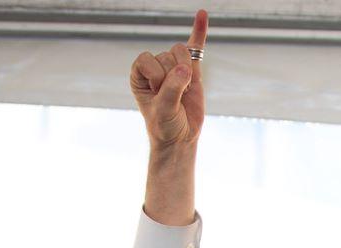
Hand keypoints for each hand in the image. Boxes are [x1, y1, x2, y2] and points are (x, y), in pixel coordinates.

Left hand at [130, 10, 207, 150]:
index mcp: (139, 73)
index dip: (155, 76)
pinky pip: (195, 45)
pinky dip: (199, 31)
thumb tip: (186, 68)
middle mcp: (155, 66)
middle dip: (172, 79)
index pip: (146, 59)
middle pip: (165, 56)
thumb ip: (171, 88)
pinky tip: (202, 15)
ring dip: (185, 72)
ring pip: (181, 53)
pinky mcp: (192, 70)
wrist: (181, 138)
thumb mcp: (163, 109)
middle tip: (173, 98)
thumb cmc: (165, 125)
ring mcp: (174, 67)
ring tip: (184, 92)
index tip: (158, 93)